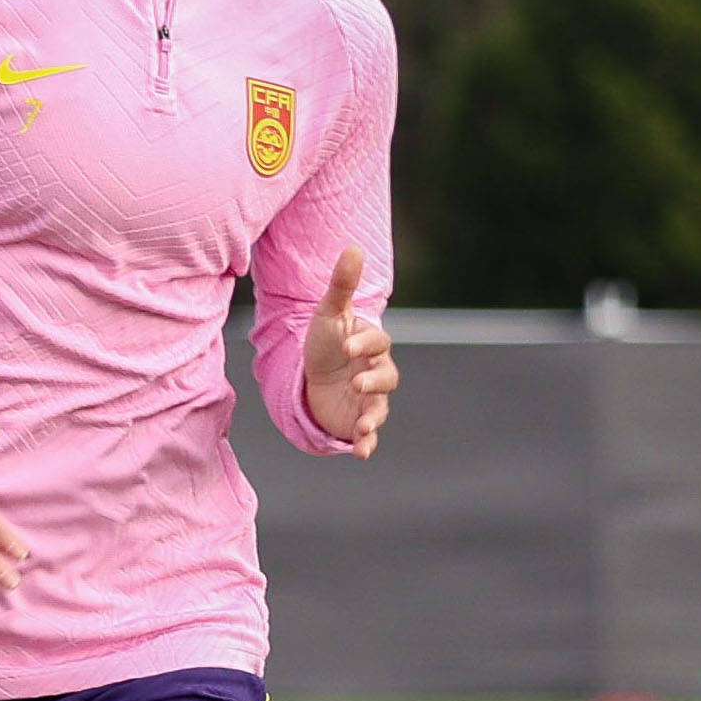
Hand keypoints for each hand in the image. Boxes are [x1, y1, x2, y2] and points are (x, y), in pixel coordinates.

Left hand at [300, 247, 394, 455]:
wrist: (312, 377)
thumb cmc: (325, 342)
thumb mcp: (329, 314)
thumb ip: (342, 284)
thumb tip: (354, 247)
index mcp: (371, 345)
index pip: (378, 343)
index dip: (366, 344)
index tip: (348, 345)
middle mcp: (376, 372)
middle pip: (388, 377)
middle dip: (374, 380)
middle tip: (356, 381)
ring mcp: (370, 398)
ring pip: (380, 407)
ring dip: (373, 416)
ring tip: (363, 425)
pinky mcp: (359, 420)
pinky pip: (370, 434)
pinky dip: (367, 443)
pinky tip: (360, 452)